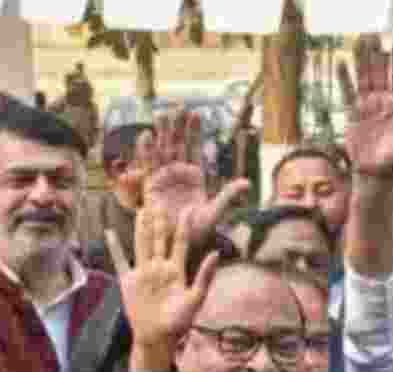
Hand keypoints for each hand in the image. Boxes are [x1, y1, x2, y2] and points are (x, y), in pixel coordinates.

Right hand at [107, 207, 218, 371]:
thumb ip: (204, 275)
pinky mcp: (128, 281)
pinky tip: (110, 232)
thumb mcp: (196, 298)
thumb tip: (216, 252)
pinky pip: (120, 260)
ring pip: (142, 244)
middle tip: (160, 199)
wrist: (158, 338)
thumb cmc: (180, 323)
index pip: (181, 242)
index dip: (184, 226)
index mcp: (176, 270)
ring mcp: (143, 273)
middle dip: (160, 220)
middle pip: (159, 238)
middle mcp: (160, 267)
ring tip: (141, 209)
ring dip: (141, 228)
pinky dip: (114, 247)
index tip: (189, 208)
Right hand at [130, 109, 250, 241]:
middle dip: (176, 126)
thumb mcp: (215, 212)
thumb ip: (228, 196)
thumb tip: (247, 183)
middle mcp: (178, 173)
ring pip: (161, 151)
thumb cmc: (198, 230)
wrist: (178, 244)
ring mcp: (163, 178)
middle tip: (178, 106)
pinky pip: (147, 166)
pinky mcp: (150, 187)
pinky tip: (146, 136)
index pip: (194, 148)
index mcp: (195, 176)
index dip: (194, 131)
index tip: (196, 113)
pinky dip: (146, 151)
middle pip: (176, 144)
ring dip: (161, 133)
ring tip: (161, 113)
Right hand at [339, 35, 392, 177]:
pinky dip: (344, 77)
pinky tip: (341, 62)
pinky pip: (347, 91)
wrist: (375, 172)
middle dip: (380, 55)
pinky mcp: (352, 111)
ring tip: (360, 41)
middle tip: (377, 36)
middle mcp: (385, 100)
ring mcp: (368, 103)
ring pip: (365, 76)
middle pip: (382, 73)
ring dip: (363, 59)